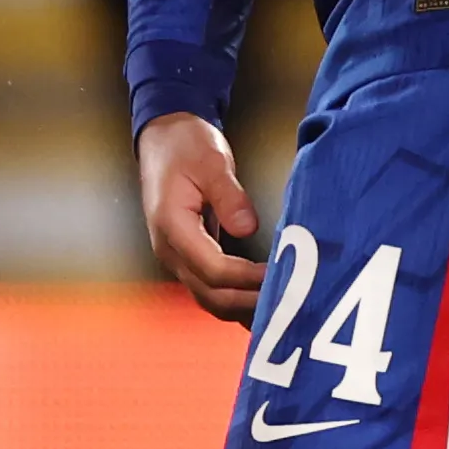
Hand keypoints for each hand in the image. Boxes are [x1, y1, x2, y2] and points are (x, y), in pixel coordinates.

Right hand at [136, 111, 267, 321]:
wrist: (163, 138)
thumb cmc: (185, 146)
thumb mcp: (211, 162)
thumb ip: (229, 196)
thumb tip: (248, 228)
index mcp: (172, 227)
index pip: (212, 269)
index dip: (246, 278)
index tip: (277, 275)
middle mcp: (170, 250)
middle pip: (209, 293)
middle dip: (247, 303)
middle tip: (285, 303)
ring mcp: (177, 255)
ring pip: (208, 297)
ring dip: (241, 308)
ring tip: (278, 310)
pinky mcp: (188, 254)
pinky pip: (209, 286)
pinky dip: (234, 297)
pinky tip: (258, 302)